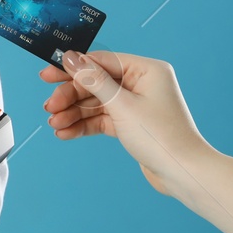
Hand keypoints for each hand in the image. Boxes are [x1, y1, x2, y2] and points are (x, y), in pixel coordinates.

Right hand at [40, 49, 213, 196]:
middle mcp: (141, 84)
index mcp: (146, 71)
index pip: (101, 62)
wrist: (184, 174)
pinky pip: (101, 119)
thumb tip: (72, 58)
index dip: (73, 69)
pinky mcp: (130, 123)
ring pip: (95, 103)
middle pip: (95, 83)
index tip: (48, 75)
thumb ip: (94, 81)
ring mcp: (135, 104)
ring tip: (55, 124)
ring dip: (73, 113)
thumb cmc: (162, 138)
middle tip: (50, 106)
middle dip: (70, 97)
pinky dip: (84, 125)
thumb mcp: (122, 106)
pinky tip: (66, 132)